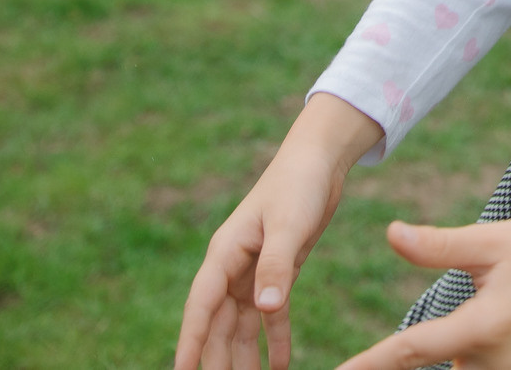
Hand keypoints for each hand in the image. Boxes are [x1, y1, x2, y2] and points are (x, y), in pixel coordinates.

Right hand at [175, 92, 382, 369]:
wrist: (319, 162)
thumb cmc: (298, 185)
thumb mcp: (289, 224)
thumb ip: (276, 267)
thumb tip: (264, 309)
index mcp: (225, 254)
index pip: (201, 306)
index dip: (190, 341)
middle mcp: (232, 268)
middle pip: (217, 324)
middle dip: (215, 359)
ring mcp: (253, 272)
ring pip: (240, 326)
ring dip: (242, 358)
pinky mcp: (278, 273)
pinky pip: (271, 316)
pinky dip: (274, 340)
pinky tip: (280, 366)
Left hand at [335, 155, 510, 369]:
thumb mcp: (491, 241)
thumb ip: (437, 246)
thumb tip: (391, 234)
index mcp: (484, 325)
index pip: (413, 353)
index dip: (371, 366)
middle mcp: (504, 361)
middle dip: (416, 362)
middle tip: (390, 352)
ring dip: (459, 359)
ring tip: (460, 327)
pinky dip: (483, 364)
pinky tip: (498, 332)